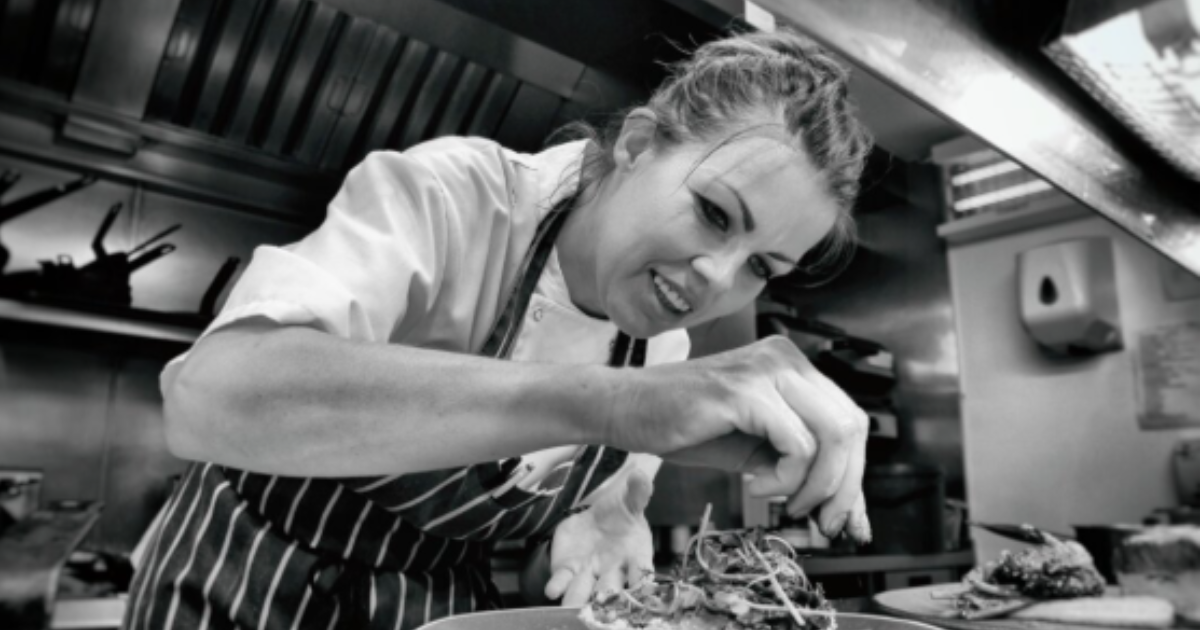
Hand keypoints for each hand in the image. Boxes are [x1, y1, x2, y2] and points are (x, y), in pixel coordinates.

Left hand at [544, 469, 654, 605]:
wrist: (596, 518)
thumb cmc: (620, 513)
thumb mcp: (630, 500)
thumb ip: (637, 491)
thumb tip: (641, 474)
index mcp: (636, 556)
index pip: (642, 571)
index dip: (642, 579)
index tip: (641, 584)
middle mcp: (614, 571)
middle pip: (611, 588)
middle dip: (606, 596)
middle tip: (603, 601)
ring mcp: (589, 573)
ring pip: (585, 590)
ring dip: (578, 598)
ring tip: (572, 605)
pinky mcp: (568, 570)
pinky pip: (563, 580)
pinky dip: (558, 586)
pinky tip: (552, 590)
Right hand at [605, 336, 870, 543]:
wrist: (625, 410)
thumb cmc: (684, 427)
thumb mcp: (756, 450)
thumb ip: (800, 469)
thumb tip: (846, 514)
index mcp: (792, 366)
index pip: (850, 420)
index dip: (853, 475)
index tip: (839, 517)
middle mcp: (785, 358)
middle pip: (851, 428)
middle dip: (843, 486)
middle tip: (818, 520)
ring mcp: (766, 370)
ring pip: (833, 435)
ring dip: (814, 485)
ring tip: (777, 498)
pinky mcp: (744, 392)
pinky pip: (797, 445)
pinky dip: (784, 478)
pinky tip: (752, 484)